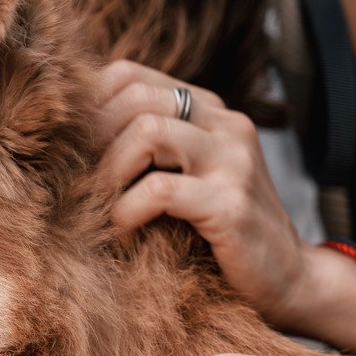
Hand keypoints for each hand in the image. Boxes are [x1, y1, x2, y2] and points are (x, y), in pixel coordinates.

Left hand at [94, 60, 314, 324]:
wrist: (287, 280)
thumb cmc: (216, 229)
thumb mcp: (181, 174)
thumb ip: (144, 146)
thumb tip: (67, 136)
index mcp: (207, 109)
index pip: (130, 75)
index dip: (89, 106)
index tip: (70, 148)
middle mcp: (226, 124)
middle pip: (136, 98)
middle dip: (95, 140)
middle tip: (78, 181)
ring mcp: (234, 161)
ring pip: (148, 131)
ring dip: (109, 173)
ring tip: (99, 206)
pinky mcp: (232, 203)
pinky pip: (160, 190)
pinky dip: (127, 211)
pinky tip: (122, 231)